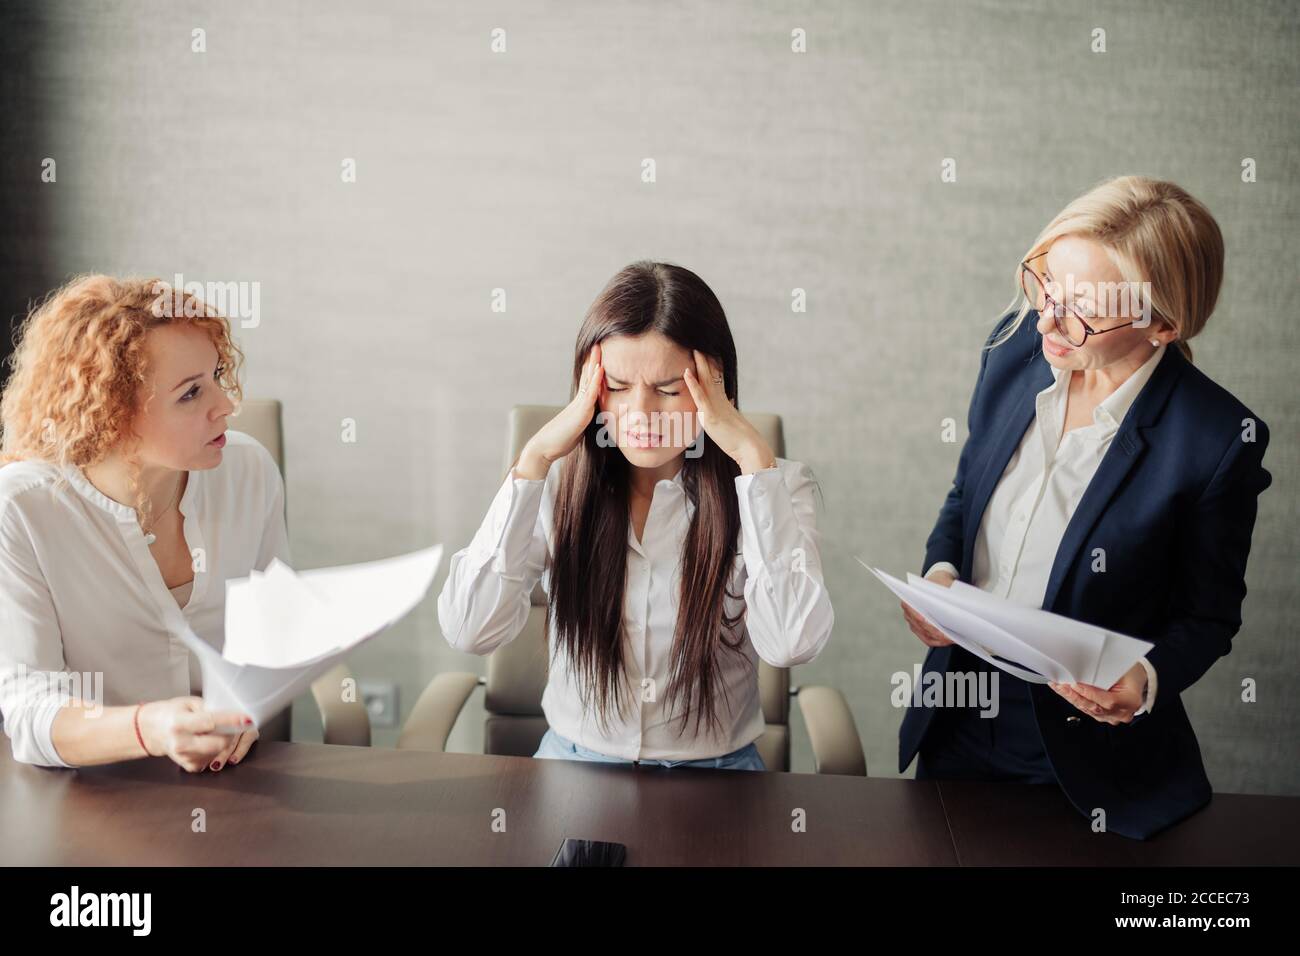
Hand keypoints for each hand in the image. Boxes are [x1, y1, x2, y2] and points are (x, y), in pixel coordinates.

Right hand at [139, 697, 255, 772]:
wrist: (153, 731)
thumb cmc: (172, 713)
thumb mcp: (189, 703)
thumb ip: (210, 708)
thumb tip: (233, 713)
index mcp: (179, 724)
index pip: (210, 722)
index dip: (231, 721)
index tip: (246, 718)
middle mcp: (181, 743)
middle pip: (219, 743)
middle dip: (231, 733)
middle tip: (233, 725)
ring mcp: (184, 757)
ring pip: (219, 752)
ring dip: (224, 741)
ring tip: (214, 731)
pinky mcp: (189, 766)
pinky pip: (213, 758)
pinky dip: (216, 749)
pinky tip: (206, 741)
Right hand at [515, 343, 604, 479]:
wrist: (545, 448)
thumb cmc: (560, 441)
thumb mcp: (578, 429)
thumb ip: (585, 422)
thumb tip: (590, 423)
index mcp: (579, 405)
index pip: (588, 383)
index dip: (592, 370)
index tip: (598, 357)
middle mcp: (579, 402)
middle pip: (588, 376)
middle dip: (593, 360)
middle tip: (597, 344)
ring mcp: (579, 405)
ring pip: (589, 381)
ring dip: (594, 364)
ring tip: (598, 348)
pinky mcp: (581, 412)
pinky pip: (590, 393)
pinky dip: (596, 380)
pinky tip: (600, 369)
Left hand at [681, 350, 773, 473]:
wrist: (750, 448)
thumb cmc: (740, 439)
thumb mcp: (732, 421)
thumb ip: (727, 410)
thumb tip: (729, 400)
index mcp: (724, 402)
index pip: (715, 380)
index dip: (710, 367)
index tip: (705, 354)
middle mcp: (720, 400)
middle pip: (711, 375)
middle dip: (704, 360)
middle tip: (697, 345)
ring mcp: (716, 406)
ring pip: (706, 381)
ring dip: (699, 365)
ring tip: (693, 349)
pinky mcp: (711, 415)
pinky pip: (700, 396)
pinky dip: (693, 383)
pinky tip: (687, 372)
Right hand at [900, 569, 954, 646]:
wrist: (936, 582)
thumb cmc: (938, 582)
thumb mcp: (943, 584)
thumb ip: (948, 594)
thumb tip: (958, 605)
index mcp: (909, 600)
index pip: (918, 616)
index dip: (929, 625)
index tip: (940, 630)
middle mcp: (908, 613)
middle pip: (923, 628)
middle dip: (938, 634)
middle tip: (951, 637)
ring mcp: (913, 622)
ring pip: (926, 636)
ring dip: (940, 640)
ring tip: (953, 639)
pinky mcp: (920, 629)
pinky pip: (928, 639)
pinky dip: (938, 641)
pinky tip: (949, 640)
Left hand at [1049, 662, 1145, 724]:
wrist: (1135, 679)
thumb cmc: (1130, 672)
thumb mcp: (1121, 669)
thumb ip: (1105, 674)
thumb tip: (1084, 671)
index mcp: (1131, 701)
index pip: (1108, 701)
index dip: (1090, 694)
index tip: (1075, 685)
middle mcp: (1122, 712)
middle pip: (1095, 708)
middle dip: (1075, 696)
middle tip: (1061, 686)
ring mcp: (1113, 717)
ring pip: (1088, 710)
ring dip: (1071, 698)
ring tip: (1059, 687)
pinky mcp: (1104, 716)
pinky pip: (1087, 710)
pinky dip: (1075, 700)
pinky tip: (1065, 693)